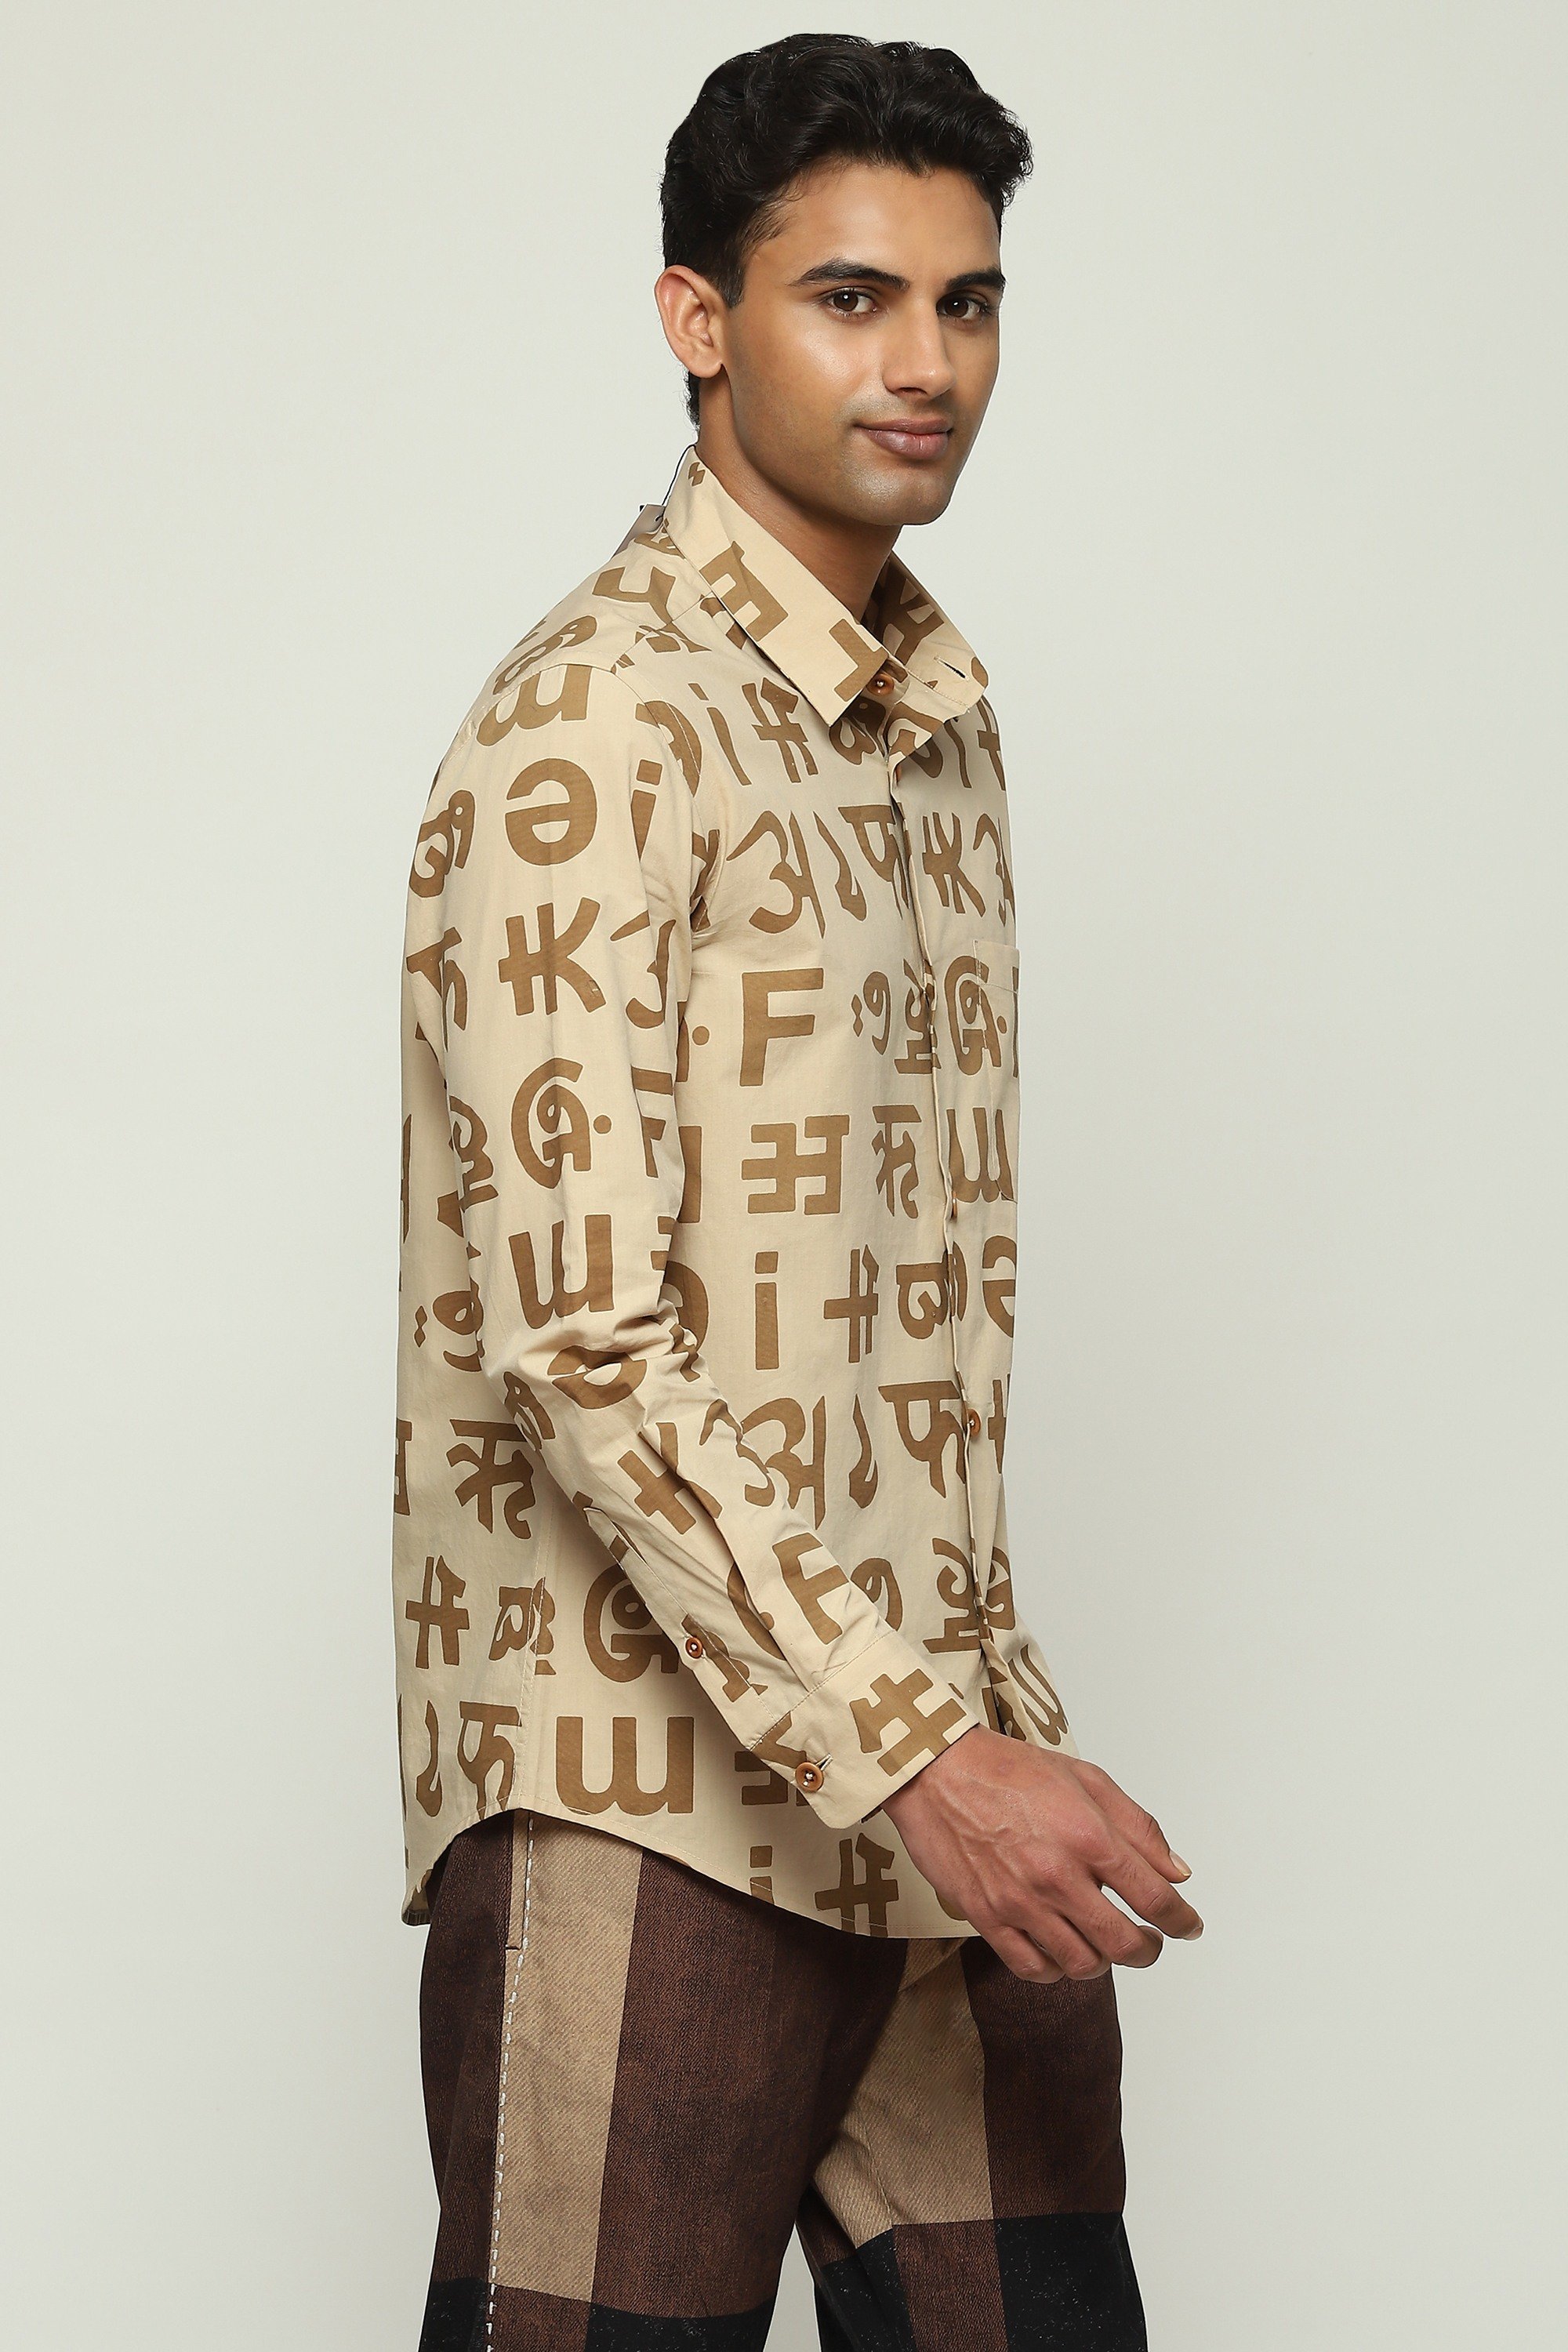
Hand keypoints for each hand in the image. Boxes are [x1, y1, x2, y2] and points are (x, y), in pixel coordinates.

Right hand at [882, 1725, 1202, 1982]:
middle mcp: (1057, 1875)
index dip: (1182, 1921)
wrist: (937, 1771)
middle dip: (1148, 1950)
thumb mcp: (1086, 1777)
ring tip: (1103, 1943)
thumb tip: (1177, 1871)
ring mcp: (1020, 1901)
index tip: (1188, 1926)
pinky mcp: (987, 1917)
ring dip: (1104, 1961)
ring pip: (1082, 1964)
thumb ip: (1138, 1826)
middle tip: (1149, 1942)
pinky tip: (1061, 1951)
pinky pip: (1033, 1968)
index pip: (1155, 1897)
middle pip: (1124, 1944)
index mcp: (1088, 1835)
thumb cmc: (1009, 1769)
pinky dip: (1056, 1970)